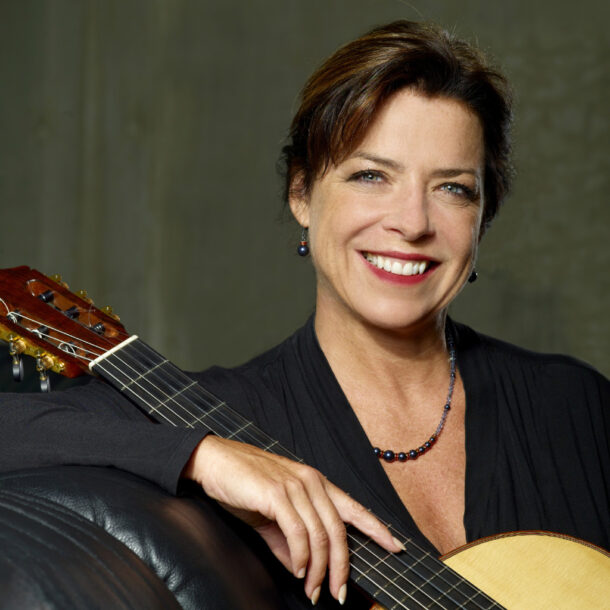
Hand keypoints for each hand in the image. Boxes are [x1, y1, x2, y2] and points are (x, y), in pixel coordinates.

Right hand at [182, 435, 402, 604]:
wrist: (214, 462)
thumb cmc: (244, 485)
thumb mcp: (272, 516)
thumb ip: (288, 541)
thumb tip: (302, 570)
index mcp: (316, 483)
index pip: (353, 507)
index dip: (376, 528)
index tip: (395, 546)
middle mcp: (311, 481)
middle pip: (339, 531)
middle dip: (342, 568)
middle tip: (338, 594)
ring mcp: (295, 486)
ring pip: (320, 536)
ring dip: (318, 570)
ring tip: (313, 591)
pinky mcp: (278, 494)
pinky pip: (298, 533)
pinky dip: (301, 558)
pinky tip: (298, 572)